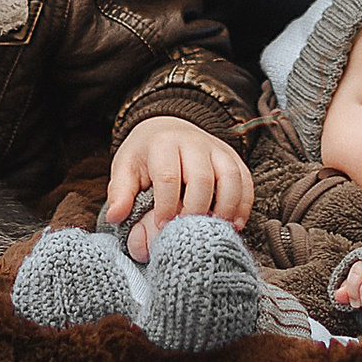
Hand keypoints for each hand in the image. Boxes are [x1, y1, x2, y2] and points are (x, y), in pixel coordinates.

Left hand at [104, 124, 251, 263]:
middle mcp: (193, 142)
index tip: (162, 228)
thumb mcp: (126, 167)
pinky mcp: (232, 157)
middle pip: (202, 178)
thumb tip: (115, 216)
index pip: (168, 177)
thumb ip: (120, 192)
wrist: (167, 128)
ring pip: (230, 177)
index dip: (166, 206)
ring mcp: (216, 149)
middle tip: (188, 233)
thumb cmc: (145, 155)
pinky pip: (245, 179)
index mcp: (163, 144)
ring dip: (226, 208)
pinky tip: (235, 223)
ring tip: (216, 231)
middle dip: (196, 210)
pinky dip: (244, 203)